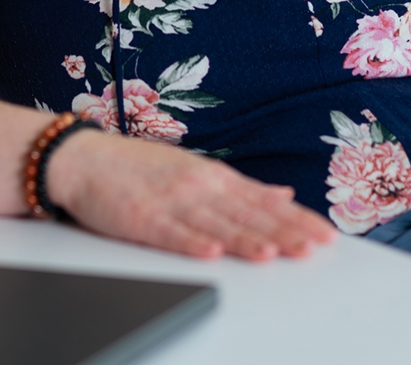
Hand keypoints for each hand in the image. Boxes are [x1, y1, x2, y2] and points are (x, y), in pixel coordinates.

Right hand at [48, 129, 336, 261]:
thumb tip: (283, 194)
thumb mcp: (198, 169)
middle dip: (284, 231)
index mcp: (214, 176)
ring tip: (275, 253)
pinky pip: (171, 233)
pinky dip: (192, 242)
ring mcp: (171, 201)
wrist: (85, 158)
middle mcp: (199, 185)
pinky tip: (212, 252)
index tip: (324, 232)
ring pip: (216, 224)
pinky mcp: (142, 218)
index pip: (265, 201)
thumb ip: (242, 187)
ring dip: (246, 239)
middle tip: (314, 246)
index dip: (297, 218)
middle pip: (248, 213)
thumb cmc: (140, 167)